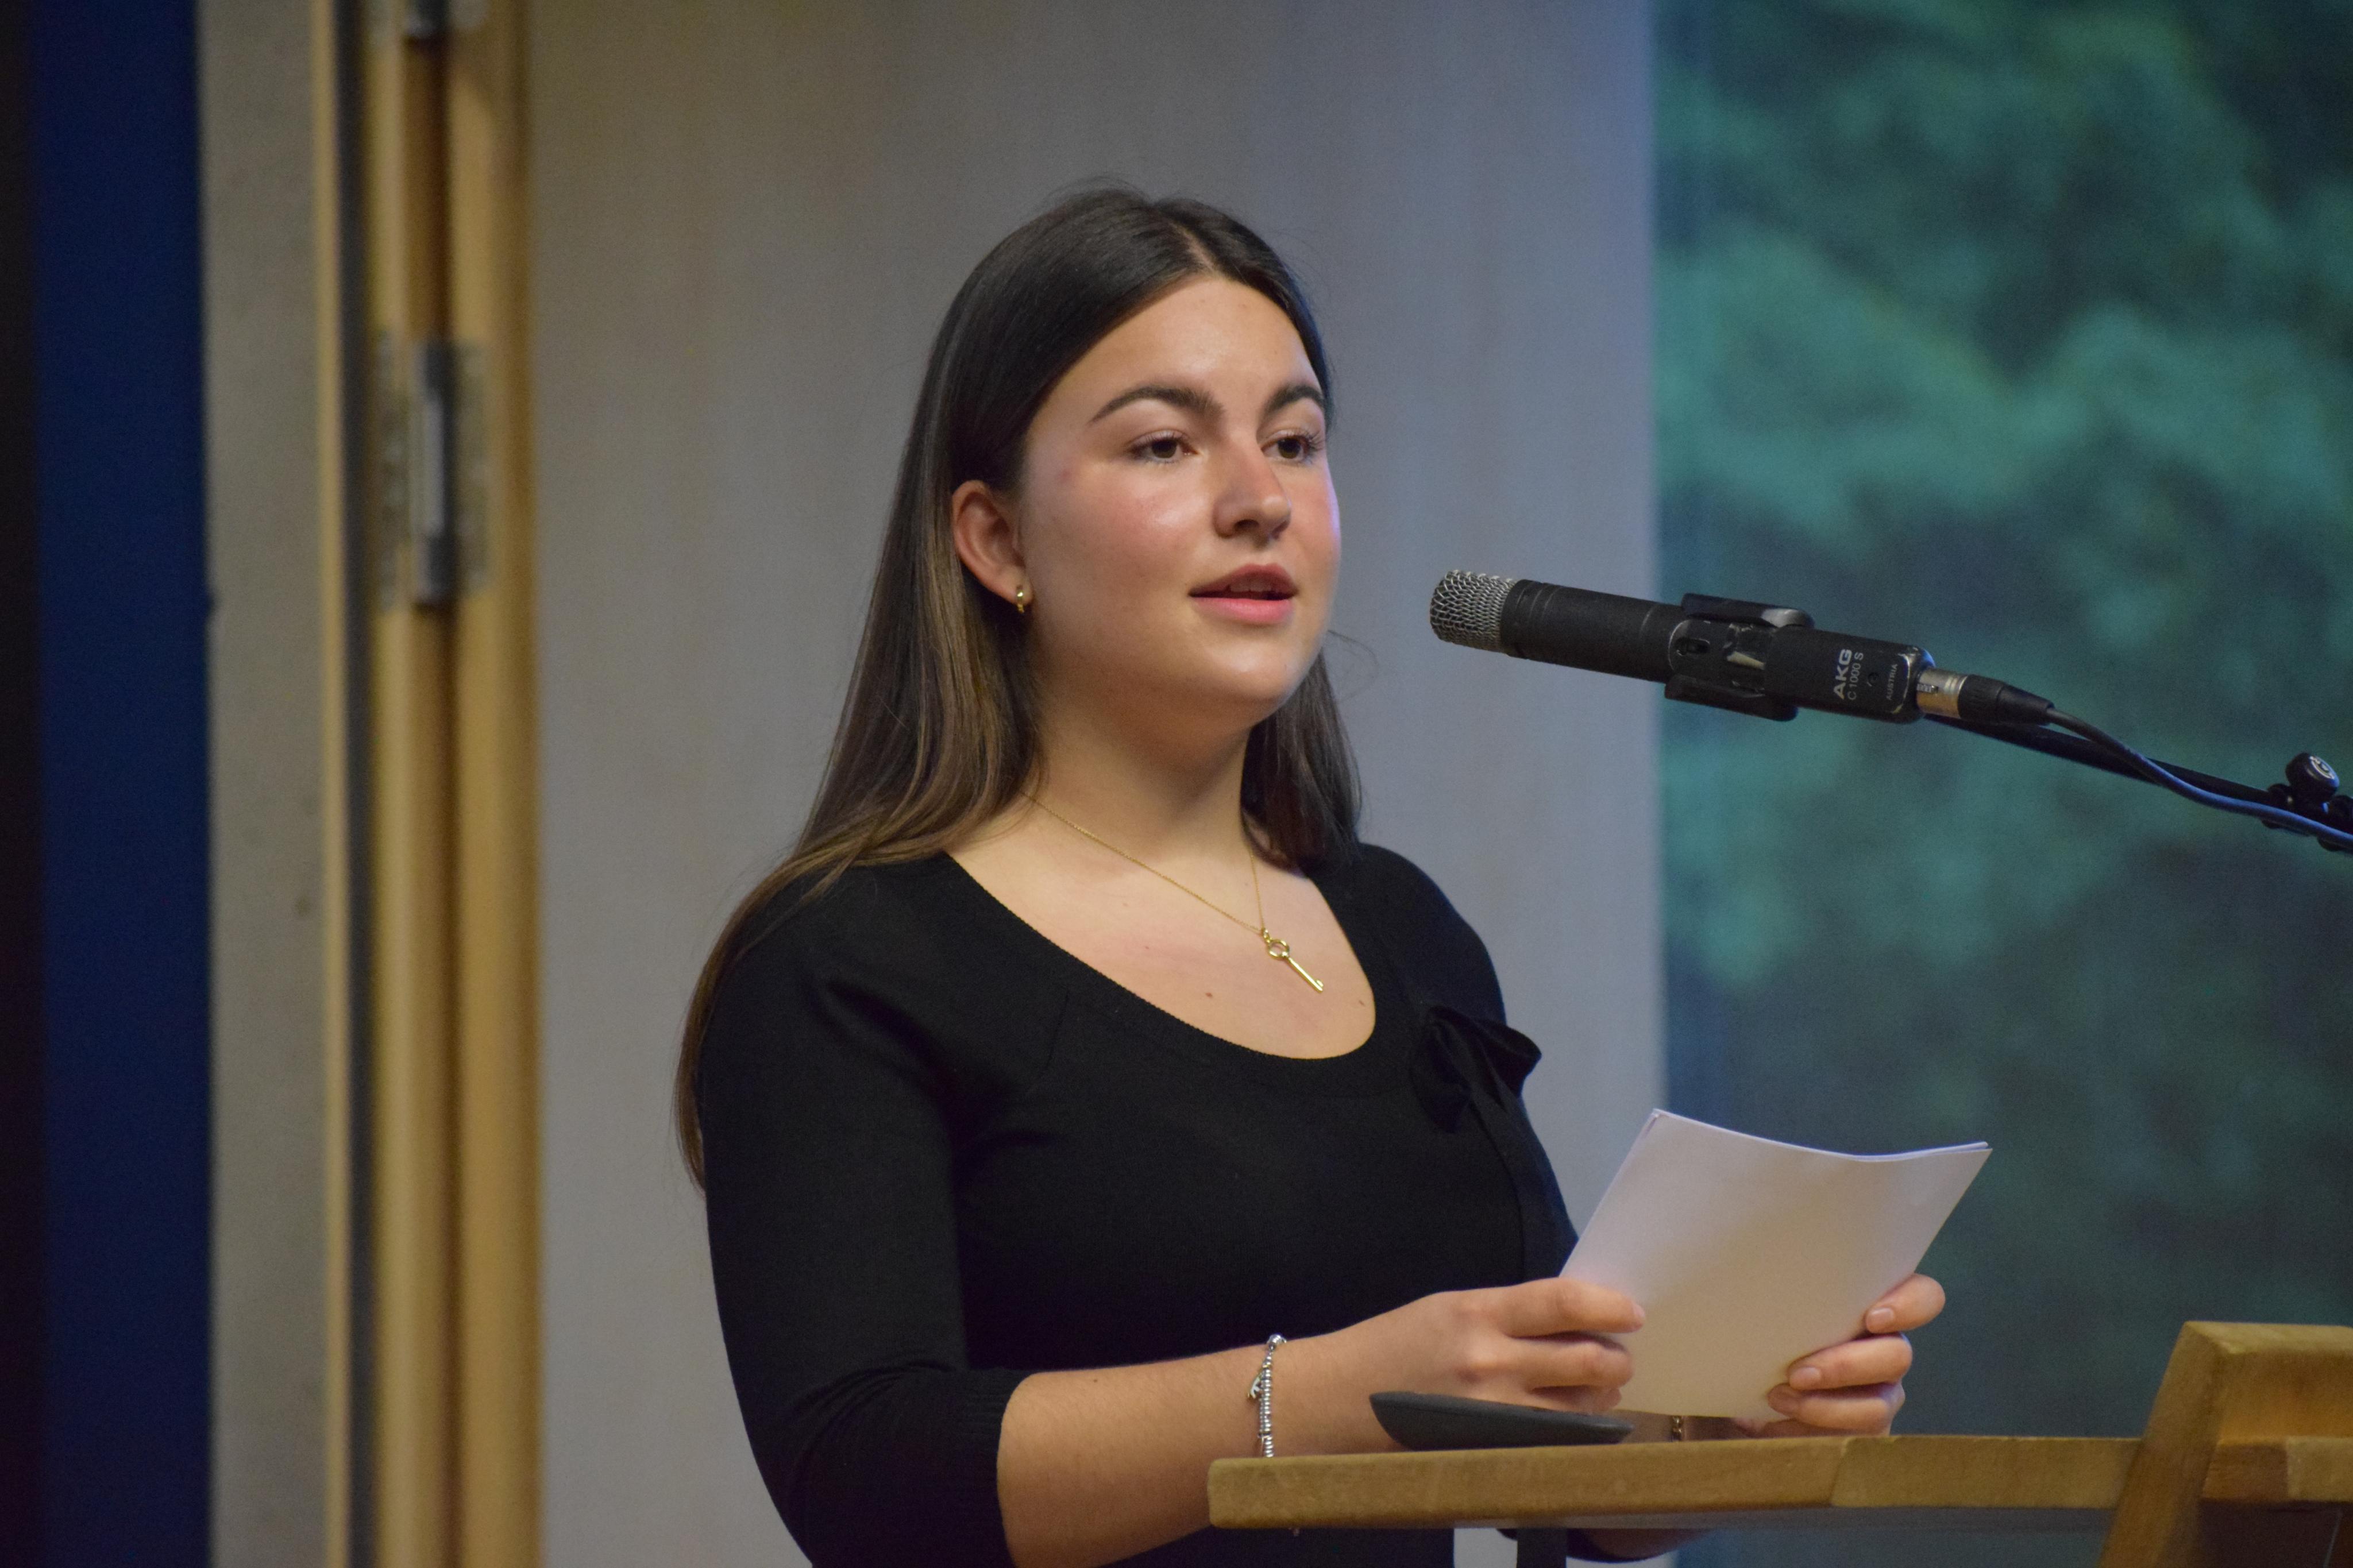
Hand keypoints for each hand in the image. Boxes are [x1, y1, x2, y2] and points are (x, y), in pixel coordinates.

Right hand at [1292, 1277, 1643, 1451]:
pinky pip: (1554, 1440)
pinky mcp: (1492, 1449)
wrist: (1339, 1399)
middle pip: (1586, 1360)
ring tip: (1598, 1388)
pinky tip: (1574, 1420)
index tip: (1633, 1312)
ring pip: (1580, 1408)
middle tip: (1620, 1357)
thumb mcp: (1448, 1309)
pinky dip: (1576, 1429)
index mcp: (1477, 1313)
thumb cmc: (1394, 1345)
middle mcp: (1491, 1363)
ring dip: (1602, 1397)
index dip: (1609, 1306)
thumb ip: (1507, 1314)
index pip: (1562, 1303)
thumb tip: (1570, 1321)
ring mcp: (1493, 1414)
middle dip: (1616, 1359)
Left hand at [1738, 1272, 1945, 1436]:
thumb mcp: (1769, 1309)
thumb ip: (1785, 1297)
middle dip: (1846, 1366)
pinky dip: (1811, 1430)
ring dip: (1826, 1405)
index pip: (1922, 1298)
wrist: (1737, 1386)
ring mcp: (1880, 1393)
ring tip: (1778, 1398)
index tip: (1872, 1318)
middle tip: (1797, 1373)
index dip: (1910, 1306)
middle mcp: (1885, 1350)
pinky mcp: (1864, 1432)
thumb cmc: (1758, 1336)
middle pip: (1898, 1356)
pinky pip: (1854, 1438)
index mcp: (1870, 1307)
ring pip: (1879, 1405)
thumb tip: (1757, 1281)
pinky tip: (1773, 1423)